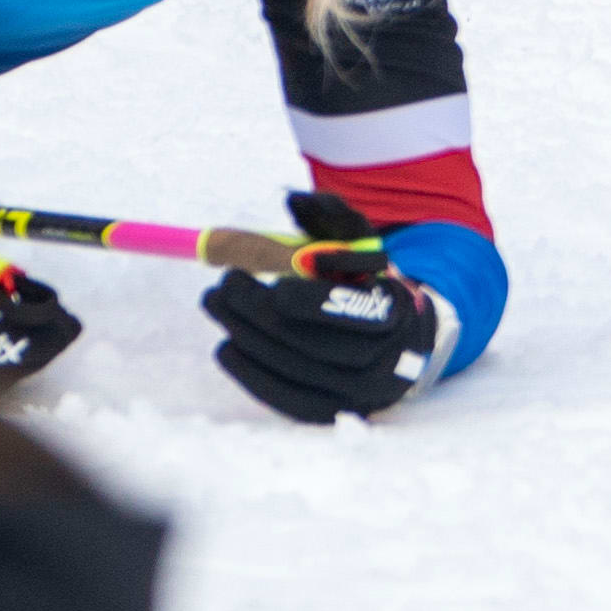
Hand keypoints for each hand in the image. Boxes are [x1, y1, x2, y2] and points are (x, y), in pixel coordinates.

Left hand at [208, 194, 450, 424]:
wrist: (396, 339)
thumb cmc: (365, 282)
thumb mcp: (360, 244)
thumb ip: (332, 218)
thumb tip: (295, 200)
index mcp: (393, 313)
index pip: (351, 312)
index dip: (309, 301)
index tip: (273, 281)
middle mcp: (381, 361)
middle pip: (312, 344)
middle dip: (257, 313)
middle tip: (222, 285)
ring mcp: (355, 393)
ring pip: (292, 369)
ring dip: (243, 336)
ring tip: (215, 304)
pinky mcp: (330, 410)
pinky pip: (284, 398)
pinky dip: (249, 374)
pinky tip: (226, 346)